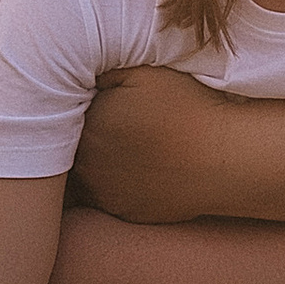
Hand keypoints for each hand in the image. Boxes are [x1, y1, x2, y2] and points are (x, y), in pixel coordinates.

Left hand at [71, 65, 228, 224]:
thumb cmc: (187, 109)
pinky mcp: (122, 212)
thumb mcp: (144, 72)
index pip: (62, 114)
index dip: (77, 105)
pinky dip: (113, 184)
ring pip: (83, 175)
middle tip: (112, 122)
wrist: (222, 159)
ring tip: (124, 146)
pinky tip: (135, 169)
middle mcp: (85, 164)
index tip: (95, 99)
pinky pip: (105, 196)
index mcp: (86, 125)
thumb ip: (102, 72)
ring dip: (94, 162)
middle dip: (79, 134)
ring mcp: (102, 192)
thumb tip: (78, 76)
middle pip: (69, 147)